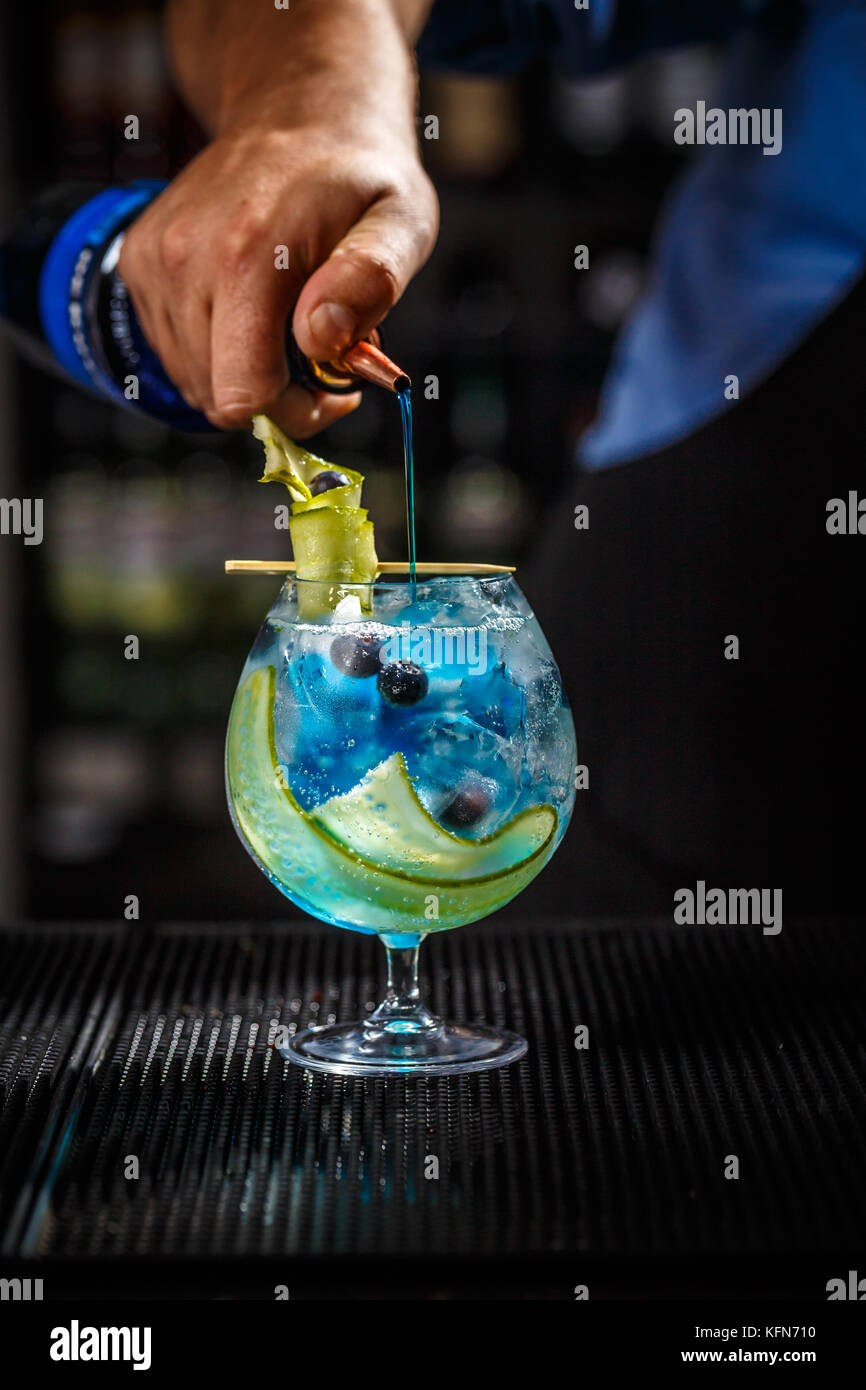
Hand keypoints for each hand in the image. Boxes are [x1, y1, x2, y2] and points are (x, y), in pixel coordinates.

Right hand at [118, 124, 437, 435]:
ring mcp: (155, 261)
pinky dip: (213, 347)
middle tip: (317, 350)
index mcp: (248, 256)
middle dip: (274, 393)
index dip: (294, 411)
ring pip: (194, 380)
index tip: (332, 385)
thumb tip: (322, 337)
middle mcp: (186, 259)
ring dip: (243, 370)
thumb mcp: (401, 222)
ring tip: (285, 322)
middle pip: (217, 396)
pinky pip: (174, 349)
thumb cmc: (356, 176)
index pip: (243, 394)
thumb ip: (371, 281)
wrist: (297, 113)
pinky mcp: (140, 263)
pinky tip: (249, 308)